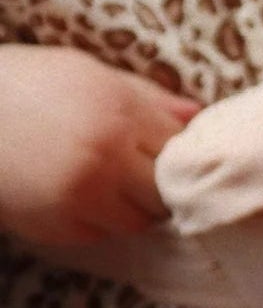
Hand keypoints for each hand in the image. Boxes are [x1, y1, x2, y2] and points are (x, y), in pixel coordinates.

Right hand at [0, 45, 199, 245]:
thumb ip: (147, 97)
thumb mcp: (85, 73)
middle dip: (158, 184)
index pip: (180, 148)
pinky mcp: (54, 226)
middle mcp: (105, 156)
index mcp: (118, 112)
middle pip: (166, 191)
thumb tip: (198, 116)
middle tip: (138, 172)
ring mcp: (80, 195)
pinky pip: (100, 234)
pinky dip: (97, 221)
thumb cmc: (20, 83)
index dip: (174, 150)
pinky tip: (74, 195)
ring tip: (105, 184)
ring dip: (132, 207)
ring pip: (139, 220)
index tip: (161, 149)